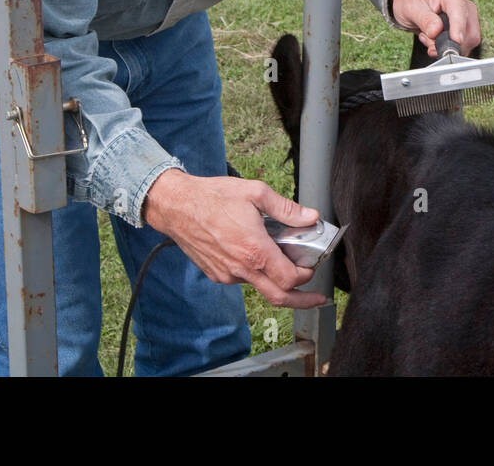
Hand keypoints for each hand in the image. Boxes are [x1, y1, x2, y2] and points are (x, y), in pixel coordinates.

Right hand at [142, 169, 328, 308]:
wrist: (176, 206)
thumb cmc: (213, 196)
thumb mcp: (255, 193)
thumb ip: (286, 208)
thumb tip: (310, 217)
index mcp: (255, 250)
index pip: (290, 279)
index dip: (306, 276)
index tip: (312, 266)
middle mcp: (241, 268)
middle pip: (279, 297)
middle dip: (303, 301)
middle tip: (318, 299)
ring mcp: (227, 274)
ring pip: (260, 286)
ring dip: (275, 279)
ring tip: (282, 258)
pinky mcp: (216, 274)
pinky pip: (242, 280)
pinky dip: (255, 272)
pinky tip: (255, 253)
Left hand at [389, 0, 480, 56]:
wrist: (411, 2)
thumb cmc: (412, 0)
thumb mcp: (412, 8)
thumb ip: (425, 20)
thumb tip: (436, 31)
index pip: (460, 13)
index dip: (458, 28)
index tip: (455, 41)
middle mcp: (464, 5)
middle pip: (469, 32)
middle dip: (448, 43)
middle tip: (427, 39)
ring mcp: (467, 18)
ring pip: (467, 42)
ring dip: (446, 46)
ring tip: (428, 37)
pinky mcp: (466, 30)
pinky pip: (463, 46)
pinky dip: (447, 47)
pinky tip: (434, 40)